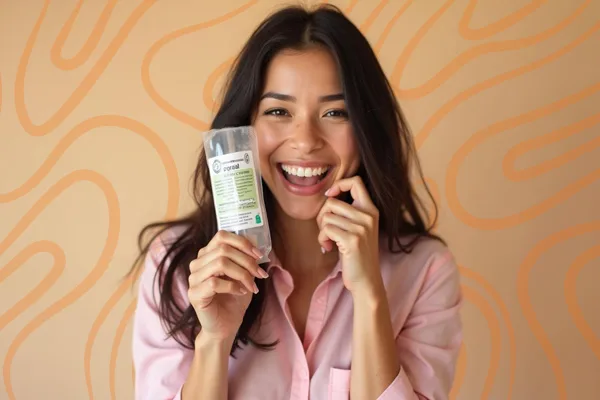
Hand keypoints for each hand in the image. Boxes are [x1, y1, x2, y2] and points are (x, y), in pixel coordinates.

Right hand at [187, 231, 268, 341]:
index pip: (221, 236)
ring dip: (242, 274)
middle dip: (247, 261)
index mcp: (208, 255)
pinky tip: (241, 292)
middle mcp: (198, 263)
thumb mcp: (244, 275)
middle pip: (224, 250)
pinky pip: (214, 283)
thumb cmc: (234, 300)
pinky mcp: (194, 294)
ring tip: (252, 285)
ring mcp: (193, 278)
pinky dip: (233, 286)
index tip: (259, 255)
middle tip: (260, 274)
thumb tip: (258, 247)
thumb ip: (246, 259)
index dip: (242, 242)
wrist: (226, 327)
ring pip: (220, 263)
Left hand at [317, 176, 381, 294]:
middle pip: (332, 202)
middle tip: (326, 230)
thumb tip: (327, 197)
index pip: (356, 182)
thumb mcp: (358, 228)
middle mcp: (368, 216)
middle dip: (322, 216)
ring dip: (321, 230)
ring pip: (326, 216)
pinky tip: (328, 248)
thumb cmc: (357, 254)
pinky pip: (326, 229)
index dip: (339, 184)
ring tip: (329, 241)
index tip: (329, 196)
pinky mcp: (352, 240)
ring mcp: (361, 228)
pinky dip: (322, 239)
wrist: (366, 279)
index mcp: (371, 210)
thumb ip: (349, 212)